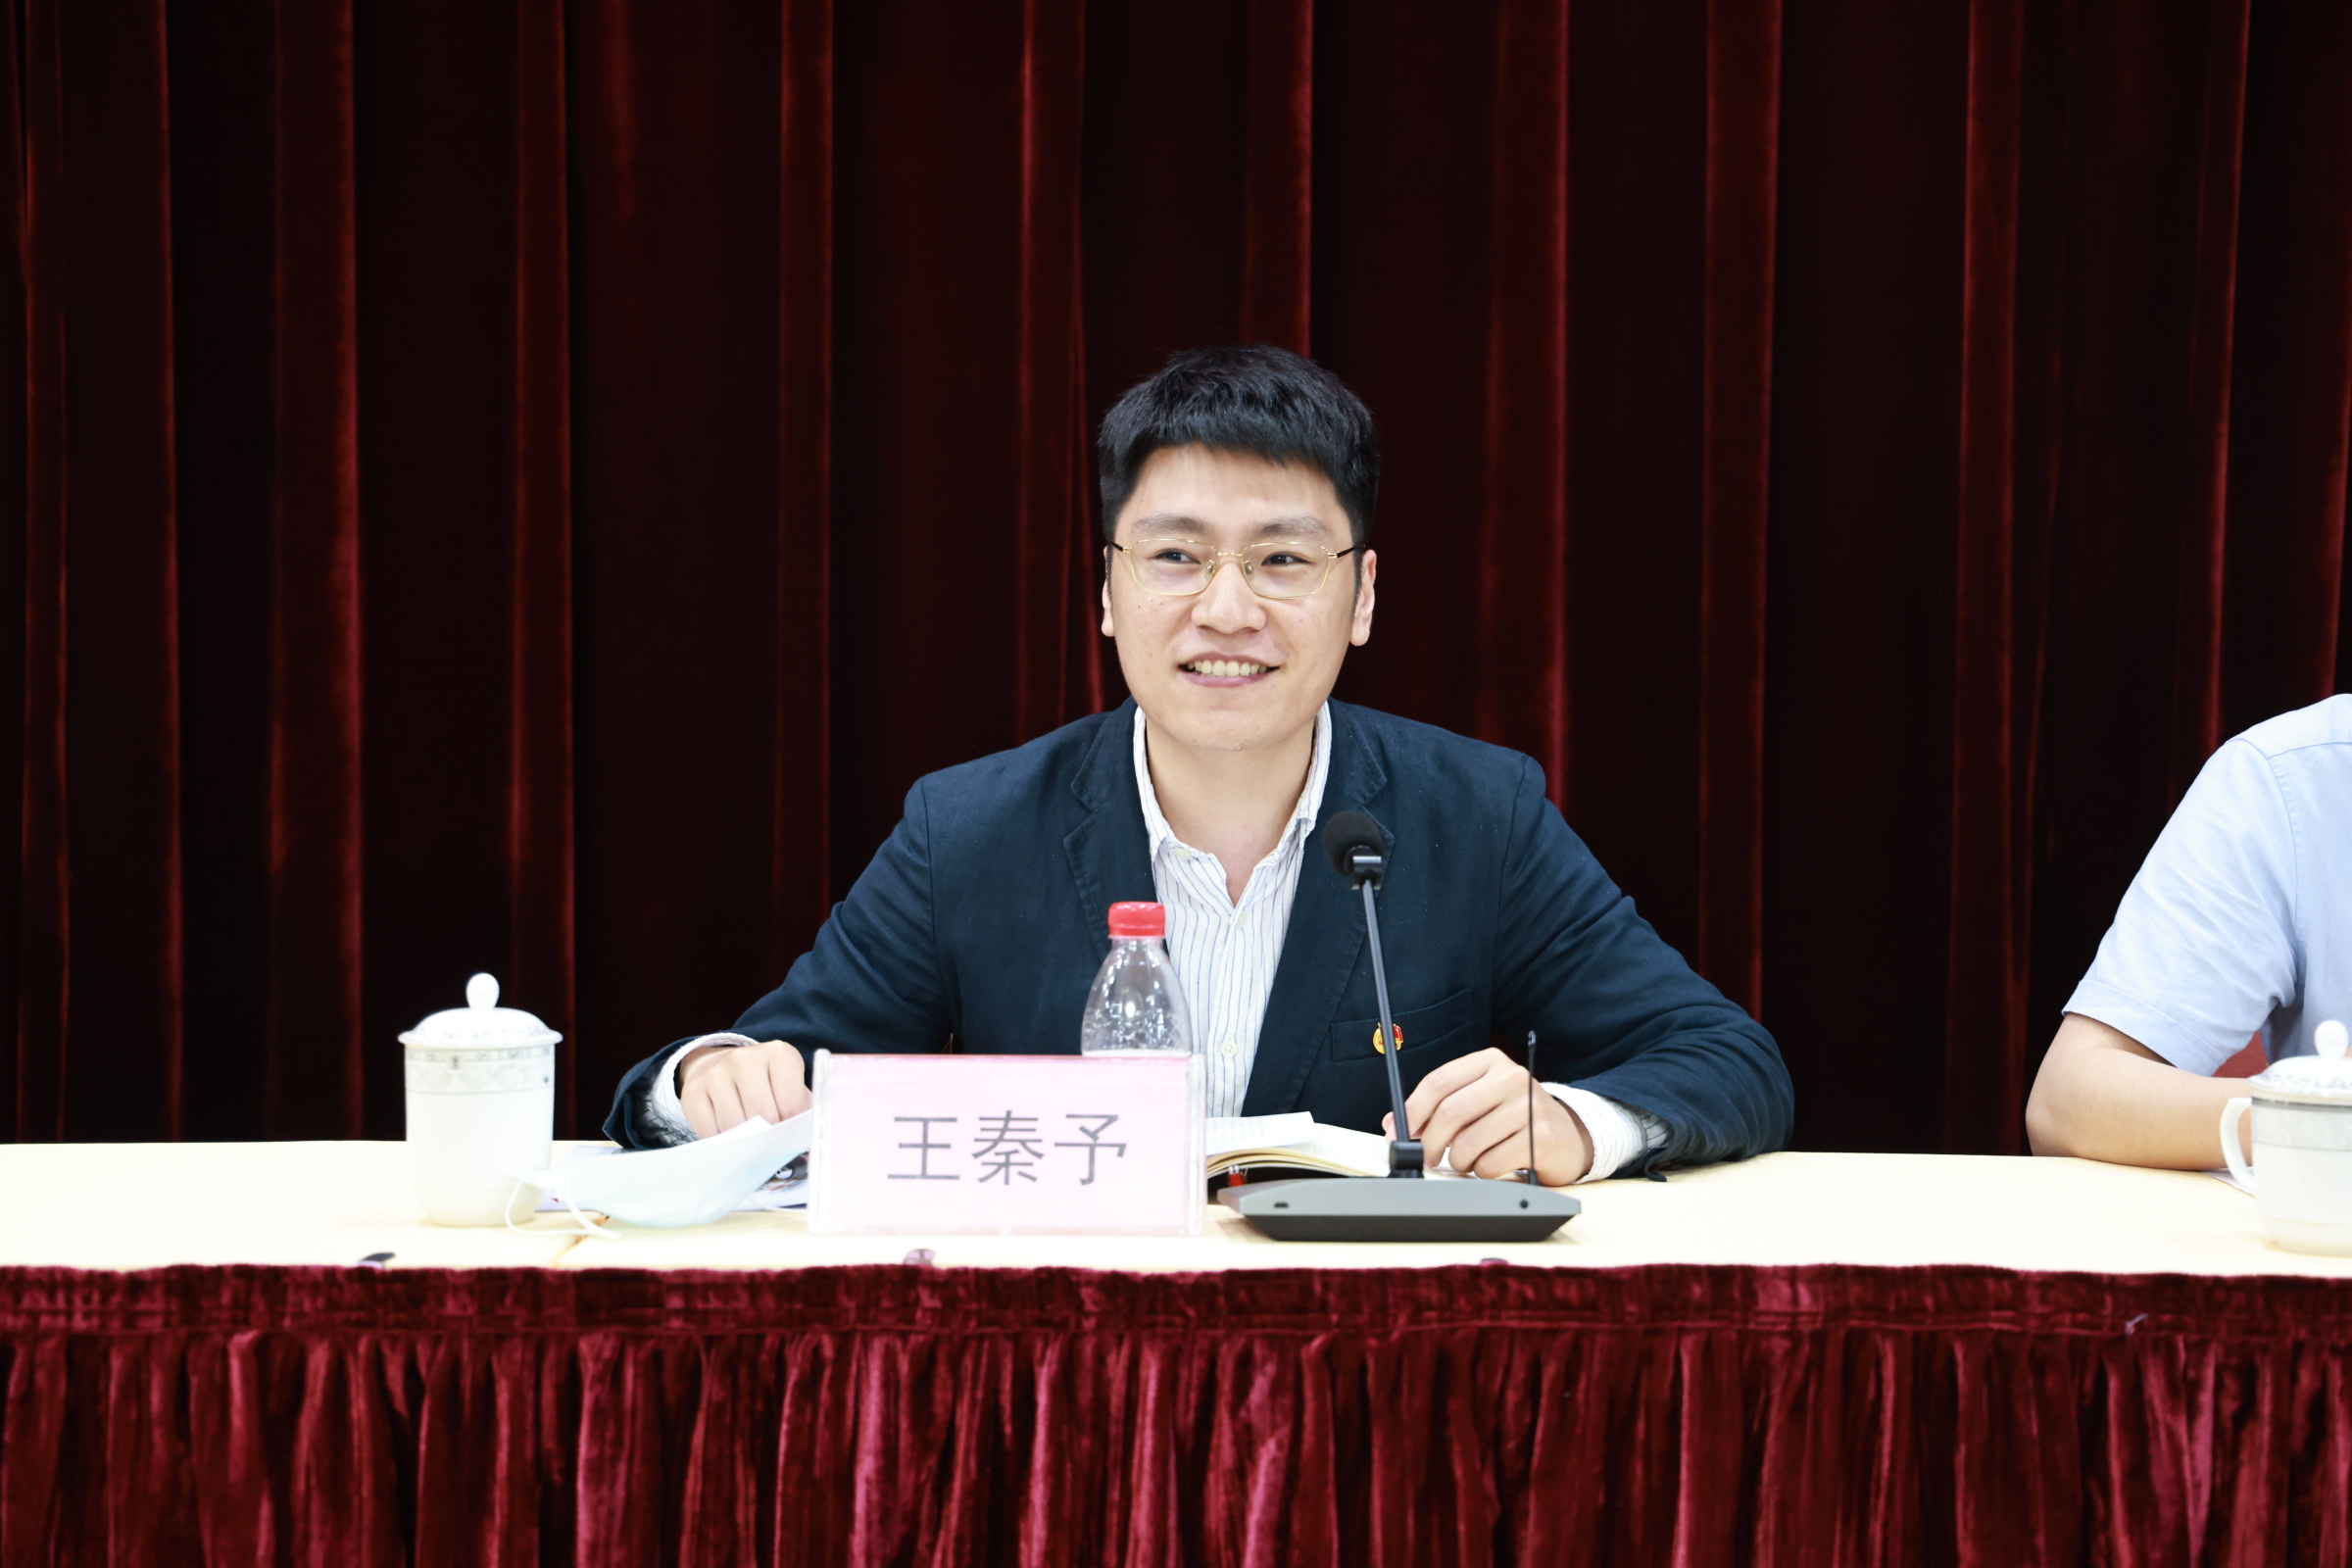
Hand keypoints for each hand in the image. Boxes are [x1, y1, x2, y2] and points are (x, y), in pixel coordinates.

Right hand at [677, 1039, 809, 1138]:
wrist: (719, 1066)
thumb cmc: (765, 1086)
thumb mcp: (790, 1087)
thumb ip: (802, 1110)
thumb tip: (805, 1143)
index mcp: (779, 1054)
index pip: (792, 1104)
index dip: (791, 1127)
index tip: (788, 1131)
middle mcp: (745, 1058)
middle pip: (763, 1116)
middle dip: (768, 1136)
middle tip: (769, 1141)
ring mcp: (716, 1073)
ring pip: (735, 1126)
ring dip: (744, 1142)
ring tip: (750, 1138)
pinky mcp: (693, 1092)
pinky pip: (711, 1132)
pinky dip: (722, 1143)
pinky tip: (729, 1135)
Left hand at [1382, 1046, 1591, 1184]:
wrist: (1567, 1134)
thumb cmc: (1513, 1118)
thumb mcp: (1479, 1100)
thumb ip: (1440, 1107)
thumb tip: (1394, 1125)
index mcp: (1490, 1062)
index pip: (1438, 1082)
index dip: (1412, 1111)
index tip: (1398, 1133)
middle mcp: (1511, 1078)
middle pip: (1450, 1112)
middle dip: (1430, 1142)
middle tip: (1428, 1157)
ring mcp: (1530, 1106)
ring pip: (1468, 1142)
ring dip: (1459, 1160)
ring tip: (1468, 1160)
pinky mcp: (1542, 1137)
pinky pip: (1491, 1164)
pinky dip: (1482, 1172)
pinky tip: (1492, 1165)